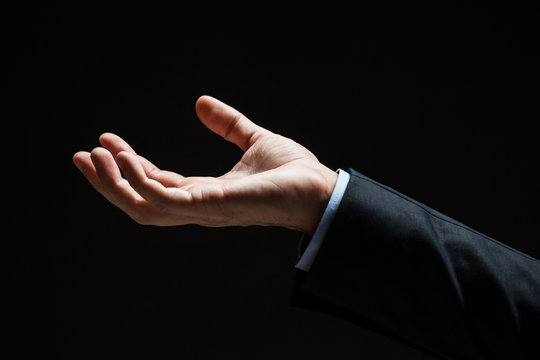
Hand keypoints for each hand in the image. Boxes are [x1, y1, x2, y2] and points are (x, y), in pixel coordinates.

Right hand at [73, 96, 337, 234]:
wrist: (321, 188)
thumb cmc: (292, 173)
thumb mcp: (252, 140)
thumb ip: (227, 125)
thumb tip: (199, 103)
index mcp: (205, 193)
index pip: (157, 183)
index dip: (130, 166)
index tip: (108, 142)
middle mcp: (199, 206)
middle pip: (140, 200)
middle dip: (108, 181)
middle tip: (83, 155)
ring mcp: (203, 210)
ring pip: (142, 206)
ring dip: (112, 184)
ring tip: (92, 156)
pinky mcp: (211, 206)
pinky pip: (162, 199)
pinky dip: (137, 181)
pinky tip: (121, 157)